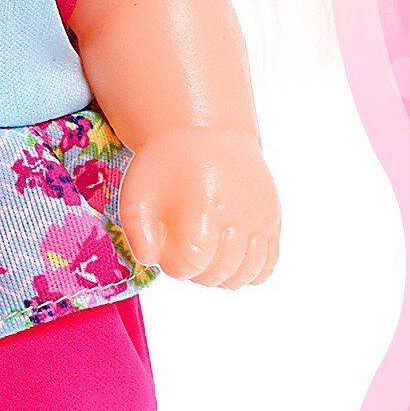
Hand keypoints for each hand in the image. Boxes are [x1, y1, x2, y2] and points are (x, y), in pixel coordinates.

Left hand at [119, 127, 279, 288]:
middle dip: (195, 273)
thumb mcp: (136, 193)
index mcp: (203, 206)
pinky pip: (269, 264)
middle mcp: (239, 215)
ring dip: (220, 276)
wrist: (204, 134)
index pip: (192, 263)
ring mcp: (260, 219)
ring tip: (203, 258)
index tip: (167, 250)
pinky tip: (227, 262)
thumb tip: (151, 261)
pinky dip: (248, 273)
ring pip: (247, 273)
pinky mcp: (272, 221)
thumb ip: (137, 233)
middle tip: (182, 251)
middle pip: (219, 272)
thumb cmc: (165, 167)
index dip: (174, 266)